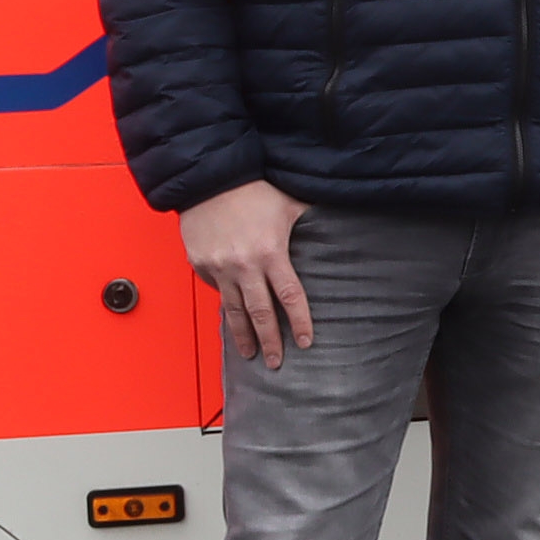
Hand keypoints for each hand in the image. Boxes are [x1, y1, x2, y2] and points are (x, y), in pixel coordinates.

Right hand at [183, 180, 312, 368]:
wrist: (209, 177)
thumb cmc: (252, 187)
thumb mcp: (290, 202)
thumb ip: (312, 220)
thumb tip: (339, 225)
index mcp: (270, 253)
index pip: (290, 297)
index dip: (299, 322)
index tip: (305, 342)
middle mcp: (243, 265)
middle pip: (260, 313)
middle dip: (270, 341)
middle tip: (277, 362)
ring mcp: (218, 267)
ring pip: (233, 310)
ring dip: (242, 335)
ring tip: (250, 353)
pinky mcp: (200, 264)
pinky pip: (215, 290)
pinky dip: (225, 303)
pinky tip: (232, 316)